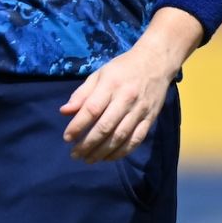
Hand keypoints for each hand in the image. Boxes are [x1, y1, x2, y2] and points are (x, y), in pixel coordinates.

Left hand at [58, 15, 196, 161]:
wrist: (156, 62)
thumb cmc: (123, 68)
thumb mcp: (99, 74)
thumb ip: (82, 94)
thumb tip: (65, 111)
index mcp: (111, 85)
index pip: (92, 110)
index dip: (78, 126)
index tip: (67, 138)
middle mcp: (126, 99)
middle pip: (105, 127)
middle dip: (88, 144)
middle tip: (75, 154)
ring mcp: (140, 110)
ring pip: (120, 137)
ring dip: (102, 152)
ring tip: (89, 159)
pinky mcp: (150, 119)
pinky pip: (135, 140)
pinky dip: (121, 152)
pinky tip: (108, 157)